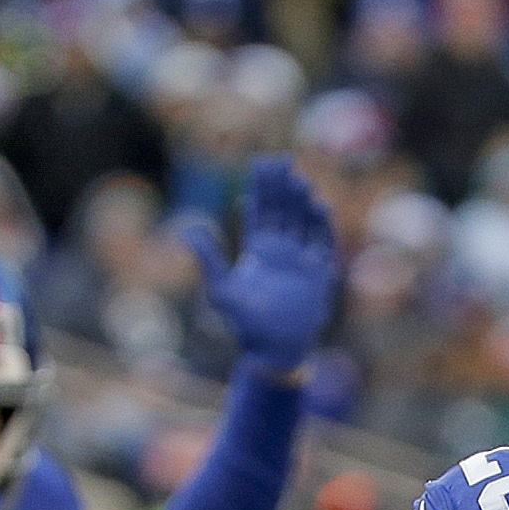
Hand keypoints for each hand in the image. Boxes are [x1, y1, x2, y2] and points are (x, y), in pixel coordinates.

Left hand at [185, 155, 336, 378]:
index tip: (259, 164)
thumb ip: (208, 259)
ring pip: (303, 220)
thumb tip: (185, 232)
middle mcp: (282, 251)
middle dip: (282, 185)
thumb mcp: (221, 290)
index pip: (261, 211)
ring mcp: (302, 259)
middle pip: (283, 209)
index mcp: (259, 252)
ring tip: (297, 177)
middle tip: (280, 159)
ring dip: (300, 199)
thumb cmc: (245, 326)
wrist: (275, 350)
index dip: (261, 187)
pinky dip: (321, 224)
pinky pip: (323, 242)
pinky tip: (317, 205)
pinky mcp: (319, 272)